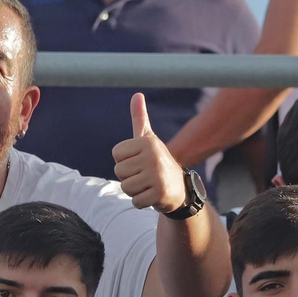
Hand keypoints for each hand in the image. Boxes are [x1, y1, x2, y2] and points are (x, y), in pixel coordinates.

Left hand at [112, 93, 187, 214]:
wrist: (181, 189)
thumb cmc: (158, 162)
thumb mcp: (149, 140)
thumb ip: (140, 119)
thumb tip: (137, 94)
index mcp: (147, 142)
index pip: (116, 155)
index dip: (125, 161)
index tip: (139, 162)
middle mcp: (153, 157)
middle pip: (119, 171)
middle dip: (129, 178)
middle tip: (145, 176)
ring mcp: (157, 176)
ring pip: (125, 187)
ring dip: (134, 191)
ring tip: (148, 185)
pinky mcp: (160, 194)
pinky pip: (135, 201)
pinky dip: (141, 202)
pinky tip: (153, 195)